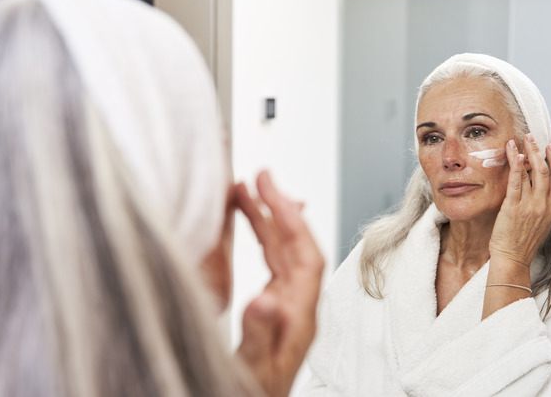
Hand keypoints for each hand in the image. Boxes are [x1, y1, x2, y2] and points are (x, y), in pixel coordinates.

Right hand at [235, 171, 324, 396]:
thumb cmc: (253, 392)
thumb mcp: (252, 367)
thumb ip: (259, 333)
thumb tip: (264, 299)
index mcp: (299, 315)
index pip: (305, 254)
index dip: (291, 219)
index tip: (271, 190)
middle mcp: (297, 305)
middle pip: (294, 245)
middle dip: (277, 207)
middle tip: (258, 176)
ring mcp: (286, 305)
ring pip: (281, 251)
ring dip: (266, 219)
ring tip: (245, 192)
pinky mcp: (273, 308)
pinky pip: (272, 263)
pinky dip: (260, 238)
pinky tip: (250, 227)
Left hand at [489, 134, 550, 268]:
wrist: (513, 259)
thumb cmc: (524, 242)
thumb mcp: (543, 222)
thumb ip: (544, 205)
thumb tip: (541, 187)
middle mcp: (545, 205)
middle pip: (547, 171)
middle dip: (540, 151)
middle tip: (533, 137)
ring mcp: (530, 206)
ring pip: (533, 173)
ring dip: (527, 153)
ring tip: (521, 140)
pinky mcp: (513, 208)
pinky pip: (516, 182)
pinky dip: (517, 166)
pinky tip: (514, 154)